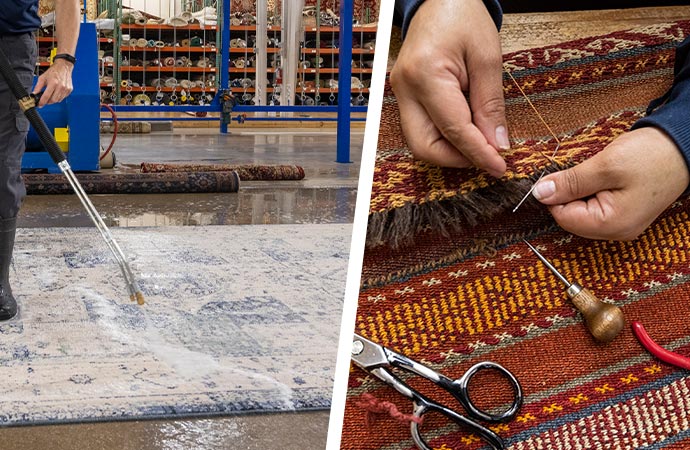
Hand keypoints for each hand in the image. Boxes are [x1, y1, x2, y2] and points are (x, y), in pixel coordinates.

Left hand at [32, 59, 73, 105]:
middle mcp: (61, 87)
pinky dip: (58, 97)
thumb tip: (34, 93)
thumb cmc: (54, 71)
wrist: (63, 67)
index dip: (42, 102)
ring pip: (58, 100)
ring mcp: (66, 89)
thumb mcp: (43, 77)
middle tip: (44, 100)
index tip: (39, 105)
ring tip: (50, 96)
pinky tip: (56, 93)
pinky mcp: (69, 90)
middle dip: (47, 102)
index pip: (47, 96)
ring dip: (53, 100)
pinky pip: (63, 97)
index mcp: (53, 83)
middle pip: (53, 100)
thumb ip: (38, 86)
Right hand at [390, 0, 507, 176]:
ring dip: (452, 149)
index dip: (478, 153)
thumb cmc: (462, 16)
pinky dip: (446, 136)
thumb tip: (497, 144)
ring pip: (421, 143)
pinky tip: (467, 127)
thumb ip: (491, 105)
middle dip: (457, 158)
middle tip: (488, 156)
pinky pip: (422, 129)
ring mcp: (400, 94)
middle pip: (425, 147)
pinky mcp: (404, 97)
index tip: (499, 167)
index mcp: (425, 74)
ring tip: (480, 138)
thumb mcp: (487, 58)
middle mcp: (405, 89)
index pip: (453, 129)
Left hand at [532, 127, 689, 239]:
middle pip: (571, 218)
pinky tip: (603, 179)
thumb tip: (540, 193)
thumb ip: (570, 182)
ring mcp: (623, 225)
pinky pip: (595, 209)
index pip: (562, 217)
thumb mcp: (605, 165)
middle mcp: (617, 232)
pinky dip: (591, 193)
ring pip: (582, 213)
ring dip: (580, 192)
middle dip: (569, 194)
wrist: (685, 146)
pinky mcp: (625, 214)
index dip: (555, 195)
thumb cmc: (651, 155)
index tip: (559, 174)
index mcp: (612, 224)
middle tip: (585, 171)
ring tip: (599, 173)